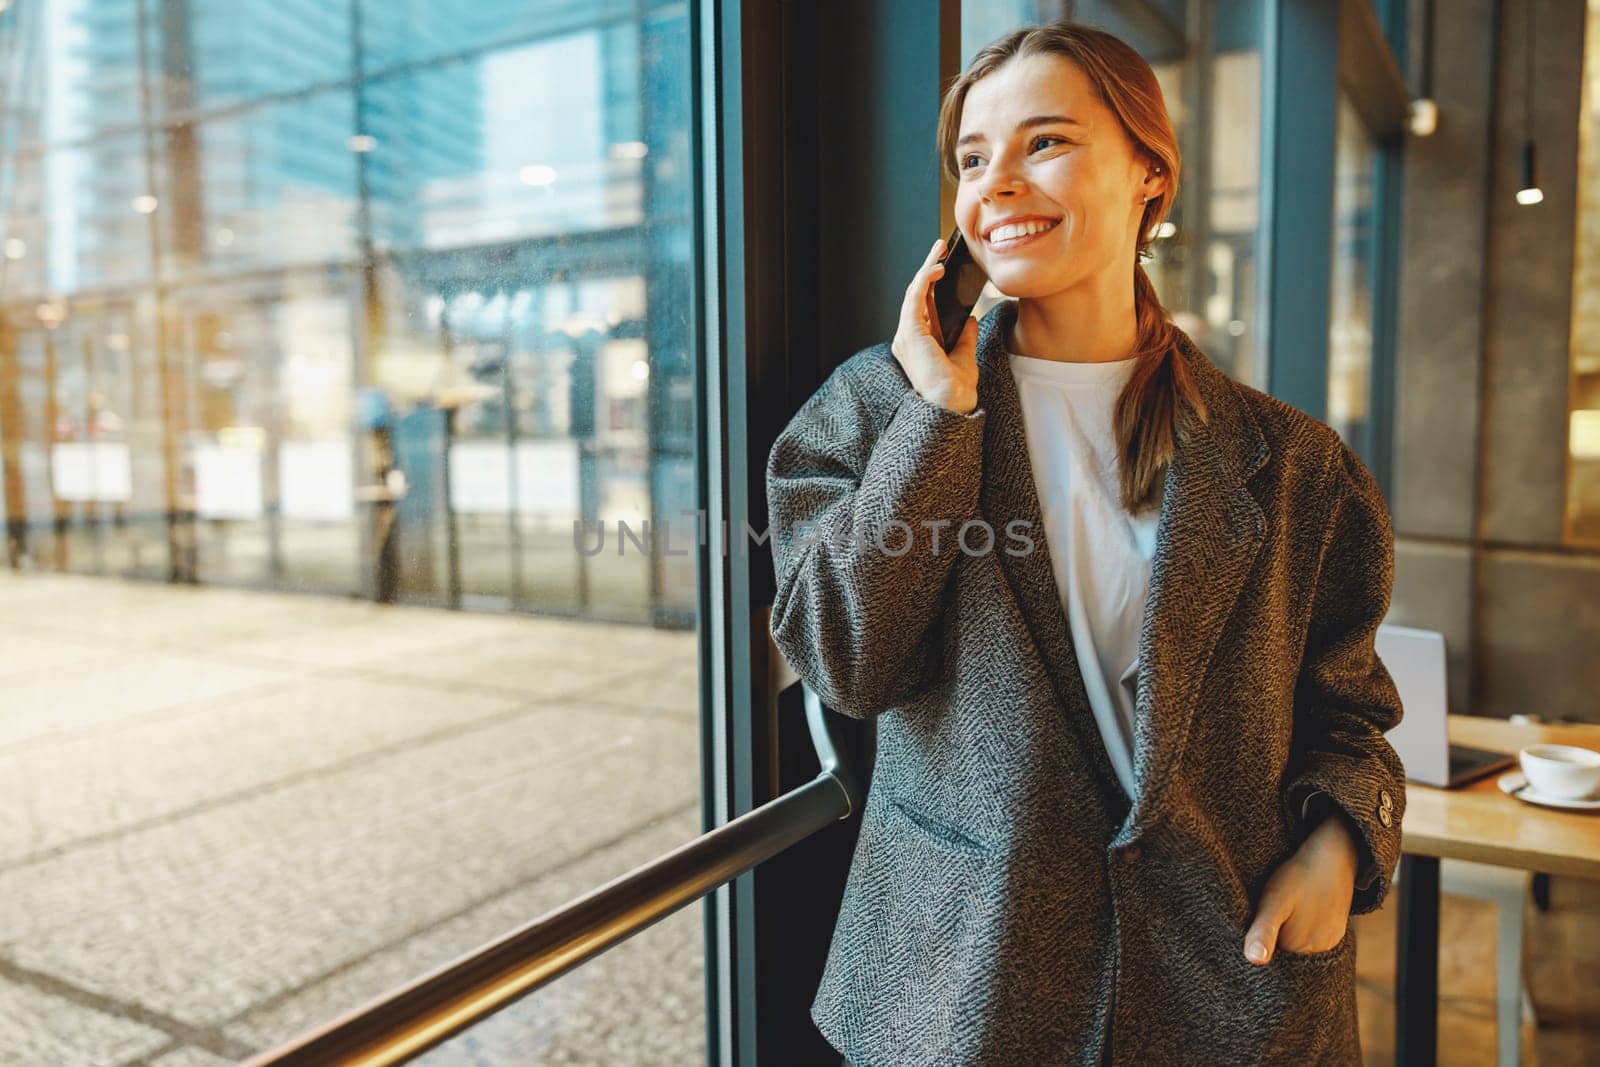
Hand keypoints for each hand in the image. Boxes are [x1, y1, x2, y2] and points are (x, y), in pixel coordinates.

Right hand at [891, 237, 979, 414]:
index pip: (922, 305)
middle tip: (939, 249)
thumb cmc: (955, 390)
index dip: (930, 283)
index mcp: (919, 344)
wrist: (952, 404)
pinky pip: (914, 298)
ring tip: (938, 252)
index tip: (942, 265)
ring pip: (913, 293)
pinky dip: (924, 280)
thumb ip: (965, 336)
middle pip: (916, 295)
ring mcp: (906, 336)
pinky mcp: (910, 333)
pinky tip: (936, 268)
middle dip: (927, 269)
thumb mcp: (965, 355)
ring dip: (925, 269)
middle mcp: (908, 338)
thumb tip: (971, 319)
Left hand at [1242, 814, 1358, 963]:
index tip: (1264, 913)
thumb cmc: (1295, 877)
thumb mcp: (1273, 901)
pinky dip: (1307, 926)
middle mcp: (1315, 950)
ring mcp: (1328, 943)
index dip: (1260, 933)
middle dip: (1277, 931)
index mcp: (1295, 945)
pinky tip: (1308, 907)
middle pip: (1284, 948)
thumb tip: (1255, 960)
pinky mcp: (1337, 934)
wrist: (1331, 857)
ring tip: (1294, 905)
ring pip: (1298, 943)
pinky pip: (1314, 937)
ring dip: (1292, 929)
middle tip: (1279, 905)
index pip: (1267, 950)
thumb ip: (1263, 931)